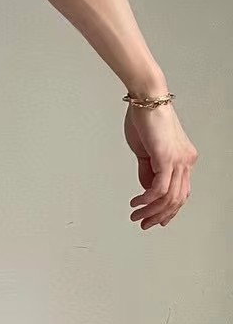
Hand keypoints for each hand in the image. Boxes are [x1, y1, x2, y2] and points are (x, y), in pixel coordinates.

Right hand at [124, 103, 196, 229]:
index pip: (182, 192)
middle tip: (144, 224)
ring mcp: (179, 160)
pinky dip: (147, 199)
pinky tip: (137, 202)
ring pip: (169, 197)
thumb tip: (146, 190)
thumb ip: (147, 171)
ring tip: (136, 216)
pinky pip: (159, 188)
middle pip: (178, 199)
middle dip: (159, 216)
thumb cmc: (146, 119)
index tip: (156, 220)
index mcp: (184, 159)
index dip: (170, 210)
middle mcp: (186, 161)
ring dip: (151, 211)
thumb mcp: (145, 151)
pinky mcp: (167, 158)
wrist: (147, 99)